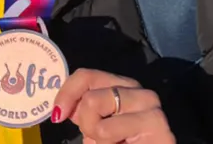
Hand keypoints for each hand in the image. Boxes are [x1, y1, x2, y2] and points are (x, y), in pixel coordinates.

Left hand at [52, 68, 173, 143]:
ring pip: (95, 106)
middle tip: (97, 137)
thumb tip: (61, 106)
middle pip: (89, 95)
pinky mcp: (155, 122)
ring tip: (114, 143)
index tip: (57, 115)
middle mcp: (138, 90)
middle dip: (85, 121)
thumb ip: (83, 111)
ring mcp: (149, 104)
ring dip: (95, 135)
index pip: (86, 76)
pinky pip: (106, 130)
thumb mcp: (96, 127)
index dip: (66, 94)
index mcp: (123, 86)